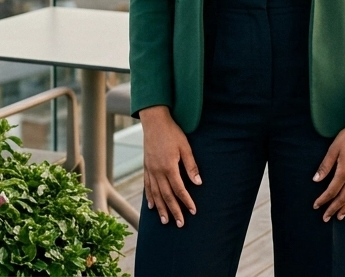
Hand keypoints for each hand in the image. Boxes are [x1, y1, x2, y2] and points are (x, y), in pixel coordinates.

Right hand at [138, 105, 200, 226]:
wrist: (154, 121)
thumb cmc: (172, 132)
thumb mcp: (186, 147)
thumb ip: (191, 166)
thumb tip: (198, 183)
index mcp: (169, 167)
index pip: (179, 189)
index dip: (186, 201)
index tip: (192, 211)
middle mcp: (157, 171)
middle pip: (166, 196)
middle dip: (174, 211)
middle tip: (179, 224)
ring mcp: (150, 170)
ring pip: (156, 194)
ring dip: (161, 208)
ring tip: (165, 221)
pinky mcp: (146, 167)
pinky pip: (147, 186)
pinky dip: (150, 197)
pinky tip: (151, 206)